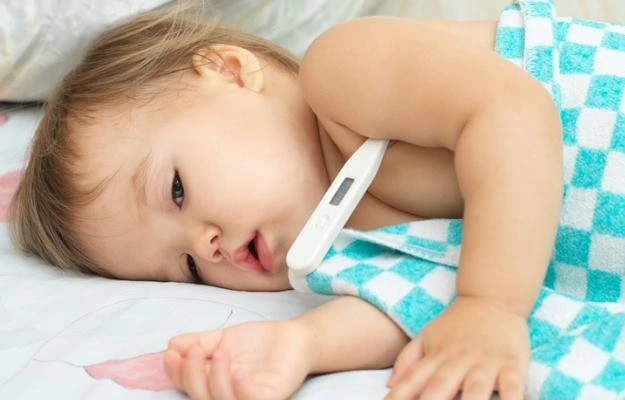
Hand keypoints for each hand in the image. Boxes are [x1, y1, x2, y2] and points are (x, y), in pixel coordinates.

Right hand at [164, 319, 312, 399]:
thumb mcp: (221, 338)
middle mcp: (229, 395)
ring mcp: (250, 398)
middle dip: (192, 376)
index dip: (177, 372)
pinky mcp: (271, 397)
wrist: (293, 337)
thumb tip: (172, 344)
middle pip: (200, 399)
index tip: (171, 352)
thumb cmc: (258, 342)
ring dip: (215, 379)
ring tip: (222, 351)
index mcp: (214, 384)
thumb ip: (197, 341)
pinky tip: (238, 371)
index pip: (187, 386)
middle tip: (196, 351)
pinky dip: (241, 389)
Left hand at [386, 296, 528, 399]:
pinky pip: (513, 387)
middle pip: (440, 386)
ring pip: (476, 389)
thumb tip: (389, 386)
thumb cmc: (456, 325)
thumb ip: (407, 361)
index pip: (413, 379)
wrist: (492, 298)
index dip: (400, 395)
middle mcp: (458, 361)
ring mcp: (485, 363)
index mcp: (436, 356)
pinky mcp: (512, 364)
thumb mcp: (426, 337)